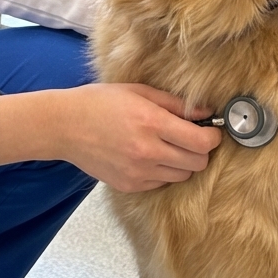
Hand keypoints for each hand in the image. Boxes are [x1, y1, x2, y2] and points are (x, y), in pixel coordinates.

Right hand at [0, 83, 221, 191]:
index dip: (212, 136)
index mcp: (151, 123)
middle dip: (201, 150)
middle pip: (197, 163)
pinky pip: (161, 182)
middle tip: (191, 137)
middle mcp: (148, 151)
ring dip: (183, 162)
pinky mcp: (130, 186)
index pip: (201, 142)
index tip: (211, 130)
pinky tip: (149, 155)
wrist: (65, 126)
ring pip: (182, 175)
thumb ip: (173, 103)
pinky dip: (163, 171)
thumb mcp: (137, 91)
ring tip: (168, 145)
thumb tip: (205, 112)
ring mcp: (139, 172)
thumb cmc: (100, 101)